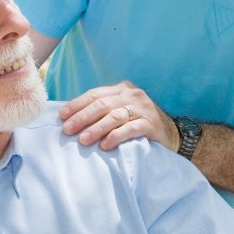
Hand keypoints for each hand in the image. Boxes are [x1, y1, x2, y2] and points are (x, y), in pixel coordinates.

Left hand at [59, 81, 179, 151]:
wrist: (172, 133)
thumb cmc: (139, 123)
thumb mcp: (121, 110)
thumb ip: (103, 110)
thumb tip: (71, 118)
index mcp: (122, 89)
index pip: (95, 94)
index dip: (77, 104)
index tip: (61, 116)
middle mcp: (132, 95)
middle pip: (102, 104)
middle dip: (82, 117)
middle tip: (68, 129)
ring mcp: (143, 108)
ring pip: (114, 116)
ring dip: (96, 128)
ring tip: (83, 140)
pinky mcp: (151, 124)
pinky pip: (130, 129)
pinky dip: (116, 136)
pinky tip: (105, 144)